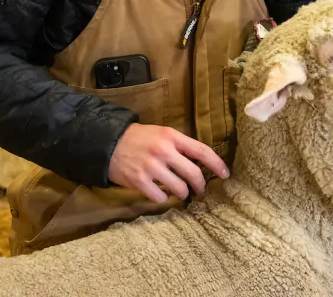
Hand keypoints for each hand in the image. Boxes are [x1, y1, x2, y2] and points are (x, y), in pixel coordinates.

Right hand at [108, 123, 229, 203]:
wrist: (108, 143)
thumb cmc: (138, 138)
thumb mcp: (161, 133)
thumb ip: (179, 145)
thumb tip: (200, 162)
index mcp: (171, 137)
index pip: (201, 151)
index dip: (216, 164)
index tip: (225, 174)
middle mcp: (163, 151)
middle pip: (193, 174)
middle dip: (200, 185)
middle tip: (200, 190)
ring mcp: (151, 167)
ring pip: (180, 188)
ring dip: (183, 193)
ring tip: (180, 192)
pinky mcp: (140, 181)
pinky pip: (161, 197)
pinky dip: (163, 198)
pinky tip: (160, 193)